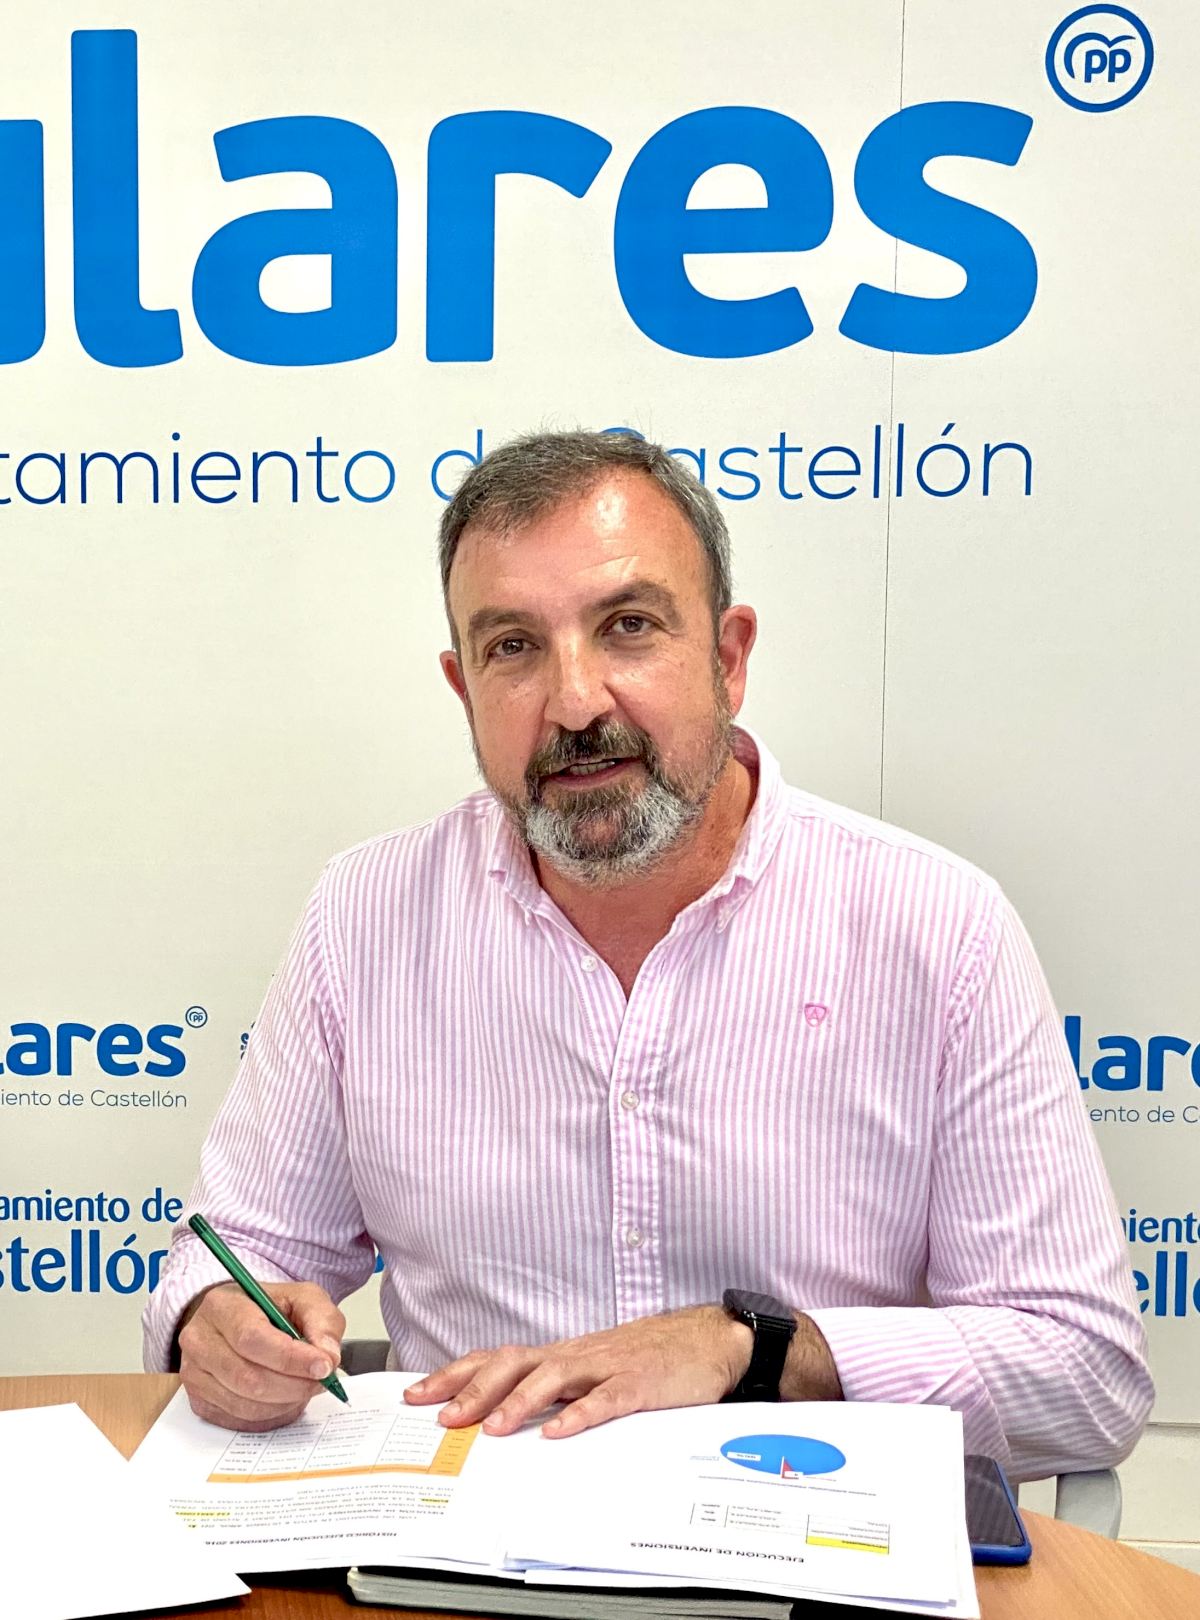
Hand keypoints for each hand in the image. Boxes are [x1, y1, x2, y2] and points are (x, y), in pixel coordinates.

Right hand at [177, 1280, 345, 1431]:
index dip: (291, 1358)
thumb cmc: (269, 1308)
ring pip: (245, 1404)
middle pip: (248, 1378)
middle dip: (294, 1385)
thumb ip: (322, 1321)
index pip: (252, 1338)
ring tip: (304, 1386)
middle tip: (322, 1381)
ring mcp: (194, 1374)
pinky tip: (284, 1397)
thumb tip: (328, 1357)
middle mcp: (199, 1340)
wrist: (238, 1320)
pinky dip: (271, 1415)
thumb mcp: (303, 1298)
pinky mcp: (199, 1401)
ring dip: (285, 1402)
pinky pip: (239, 1420)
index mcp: (222, 1306)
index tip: (323, 1366)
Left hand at [404, 1305, 753, 1438]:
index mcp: (562, 1354)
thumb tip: (504, 1413)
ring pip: (553, 1376)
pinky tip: (559, 1432)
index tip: (419, 1393)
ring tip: (491, 1427)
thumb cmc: (647, 1356)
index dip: (457, 1374)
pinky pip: (605, 1399)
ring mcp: (607, 1366)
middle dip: (475, 1389)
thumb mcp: (594, 1368)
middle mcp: (576, 1355)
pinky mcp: (638, 1384)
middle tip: (444, 1417)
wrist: (706, 1338)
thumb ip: (557, 1386)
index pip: (498, 1358)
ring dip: (518, 1401)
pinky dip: (579, 1414)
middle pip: (515, 1362)